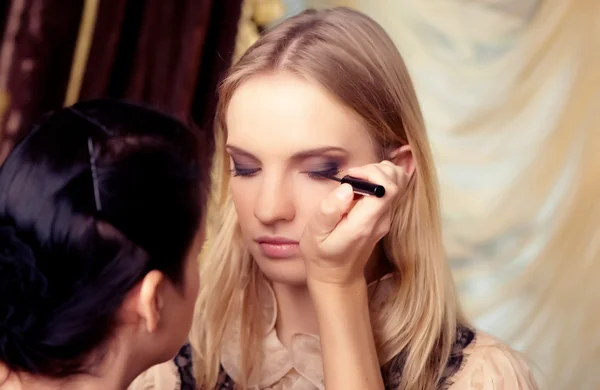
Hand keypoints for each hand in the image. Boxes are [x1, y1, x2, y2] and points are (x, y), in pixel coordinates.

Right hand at [299, 160, 408, 286]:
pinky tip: (366, 182)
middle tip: (355, 174)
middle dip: (377, 169)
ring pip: (400, 184)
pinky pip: (395, 191)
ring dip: (383, 172)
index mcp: (365, 224)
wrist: (336, 276)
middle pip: (398, 183)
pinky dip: (384, 179)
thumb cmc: (321, 254)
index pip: (387, 190)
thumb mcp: (315, 233)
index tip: (352, 175)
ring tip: (360, 176)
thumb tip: (346, 188)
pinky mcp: (386, 217)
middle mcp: (382, 221)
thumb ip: (330, 210)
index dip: (373, 174)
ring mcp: (387, 219)